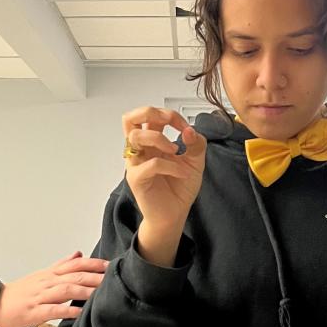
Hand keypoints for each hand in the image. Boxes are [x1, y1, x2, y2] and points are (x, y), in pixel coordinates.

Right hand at [0, 252, 108, 326]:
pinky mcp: (34, 311)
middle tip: (113, 278)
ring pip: (65, 290)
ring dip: (85, 291)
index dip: (93, 264)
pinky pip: (52, 310)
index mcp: (50, 274)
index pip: (75, 264)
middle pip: (74, 276)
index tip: (110, 265)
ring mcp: (40, 296)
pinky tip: (79, 312)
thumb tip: (78, 254)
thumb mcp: (42, 275)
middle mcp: (47, 282)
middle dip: (95, 277)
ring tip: (100, 294)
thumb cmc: (19, 293)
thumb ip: (62, 265)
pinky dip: (67, 310)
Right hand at [122, 106, 206, 234]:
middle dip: (151, 112)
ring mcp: (136, 164)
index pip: (150, 116)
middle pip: (130, 119)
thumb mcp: (196, 162)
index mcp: (152, 142)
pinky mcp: (137, 179)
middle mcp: (141, 150)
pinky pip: (150, 164)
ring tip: (175, 151)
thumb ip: (196, 144)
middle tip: (169, 122)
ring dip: (159, 138)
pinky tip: (182, 173)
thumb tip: (189, 130)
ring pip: (136, 137)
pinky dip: (171, 165)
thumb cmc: (179, 188)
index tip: (186, 128)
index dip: (169, 115)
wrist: (175, 214)